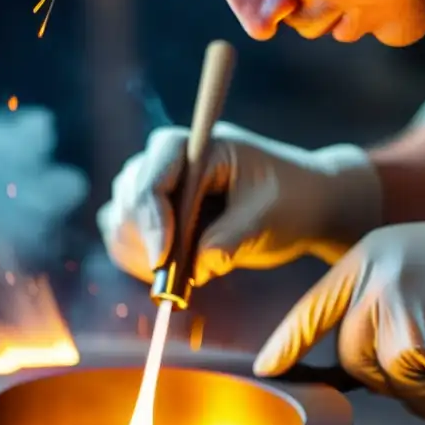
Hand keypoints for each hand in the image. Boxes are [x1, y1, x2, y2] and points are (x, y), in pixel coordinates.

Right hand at [97, 123, 382, 284]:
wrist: (304, 204)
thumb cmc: (292, 200)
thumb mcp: (267, 220)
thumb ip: (231, 240)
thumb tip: (198, 266)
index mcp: (200, 145)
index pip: (155, 174)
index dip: (152, 218)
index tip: (162, 260)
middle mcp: (170, 158)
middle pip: (129, 194)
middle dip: (143, 239)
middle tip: (170, 279)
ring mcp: (159, 183)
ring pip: (120, 215)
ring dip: (137, 251)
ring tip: (172, 279)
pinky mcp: (156, 211)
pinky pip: (125, 234)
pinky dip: (135, 258)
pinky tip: (162, 276)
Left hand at [253, 222, 424, 417]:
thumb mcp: (420, 271)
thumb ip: (380, 300)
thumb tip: (350, 354)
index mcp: (369, 254)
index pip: (315, 303)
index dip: (290, 340)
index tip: (266, 367)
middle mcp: (368, 276)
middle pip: (348, 352)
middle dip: (386, 370)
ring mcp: (384, 306)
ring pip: (373, 376)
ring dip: (414, 383)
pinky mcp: (404, 340)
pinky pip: (407, 394)